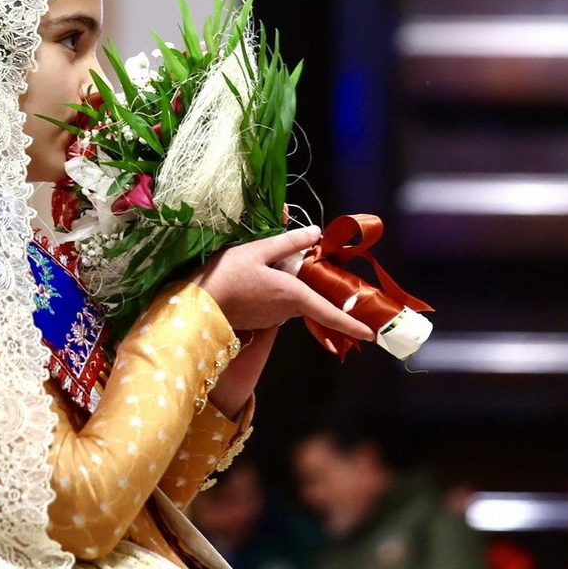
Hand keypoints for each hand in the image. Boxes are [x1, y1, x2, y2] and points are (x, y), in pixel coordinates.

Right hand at [190, 226, 373, 340]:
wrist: (196, 305)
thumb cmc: (226, 275)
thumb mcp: (257, 250)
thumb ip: (287, 242)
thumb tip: (315, 233)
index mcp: (293, 294)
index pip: (330, 312)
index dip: (353, 324)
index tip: (372, 335)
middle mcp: (286, 311)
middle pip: (309, 301)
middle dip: (314, 289)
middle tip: (311, 268)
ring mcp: (271, 318)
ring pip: (291, 301)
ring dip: (291, 288)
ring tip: (273, 268)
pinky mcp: (257, 320)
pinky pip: (274, 305)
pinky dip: (275, 294)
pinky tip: (258, 280)